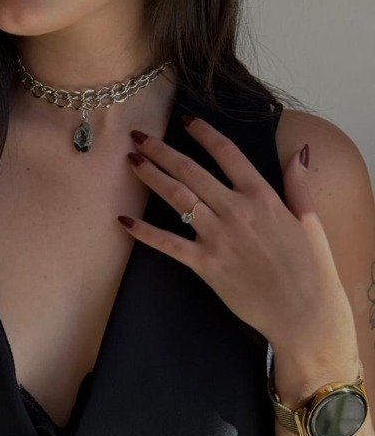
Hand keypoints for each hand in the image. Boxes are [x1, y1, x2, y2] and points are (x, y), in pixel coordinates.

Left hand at [120, 115, 356, 354]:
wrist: (304, 315)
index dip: (203, 133)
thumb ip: (298, 183)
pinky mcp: (205, 264)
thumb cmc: (311, 268)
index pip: (227, 153)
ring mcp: (218, 237)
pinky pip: (168, 243)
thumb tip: (297, 151)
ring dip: (151, 176)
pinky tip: (124, 220)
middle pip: (191, 170)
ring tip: (131, 161)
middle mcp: (235, 210)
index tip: (185, 121)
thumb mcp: (310, 220)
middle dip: (161, 150)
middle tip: (139, 137)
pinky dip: (144, 231)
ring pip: (176, 197)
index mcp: (261, 196)